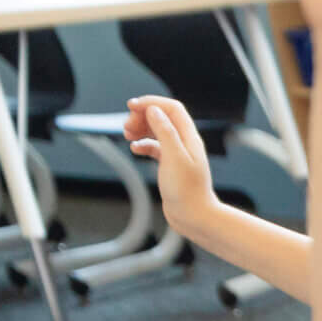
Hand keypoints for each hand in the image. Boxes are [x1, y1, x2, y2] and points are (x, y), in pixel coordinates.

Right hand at [124, 96, 216, 232]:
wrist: (194, 217)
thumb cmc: (187, 191)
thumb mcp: (174, 157)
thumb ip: (165, 132)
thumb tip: (154, 110)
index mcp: (189, 138)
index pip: (172, 108)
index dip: (152, 102)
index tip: (132, 106)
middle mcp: (185, 143)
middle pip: (162, 118)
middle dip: (142, 117)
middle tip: (127, 126)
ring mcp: (178, 155)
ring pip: (157, 132)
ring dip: (141, 129)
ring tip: (127, 135)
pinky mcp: (171, 167)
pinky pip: (155, 148)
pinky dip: (144, 145)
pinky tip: (135, 149)